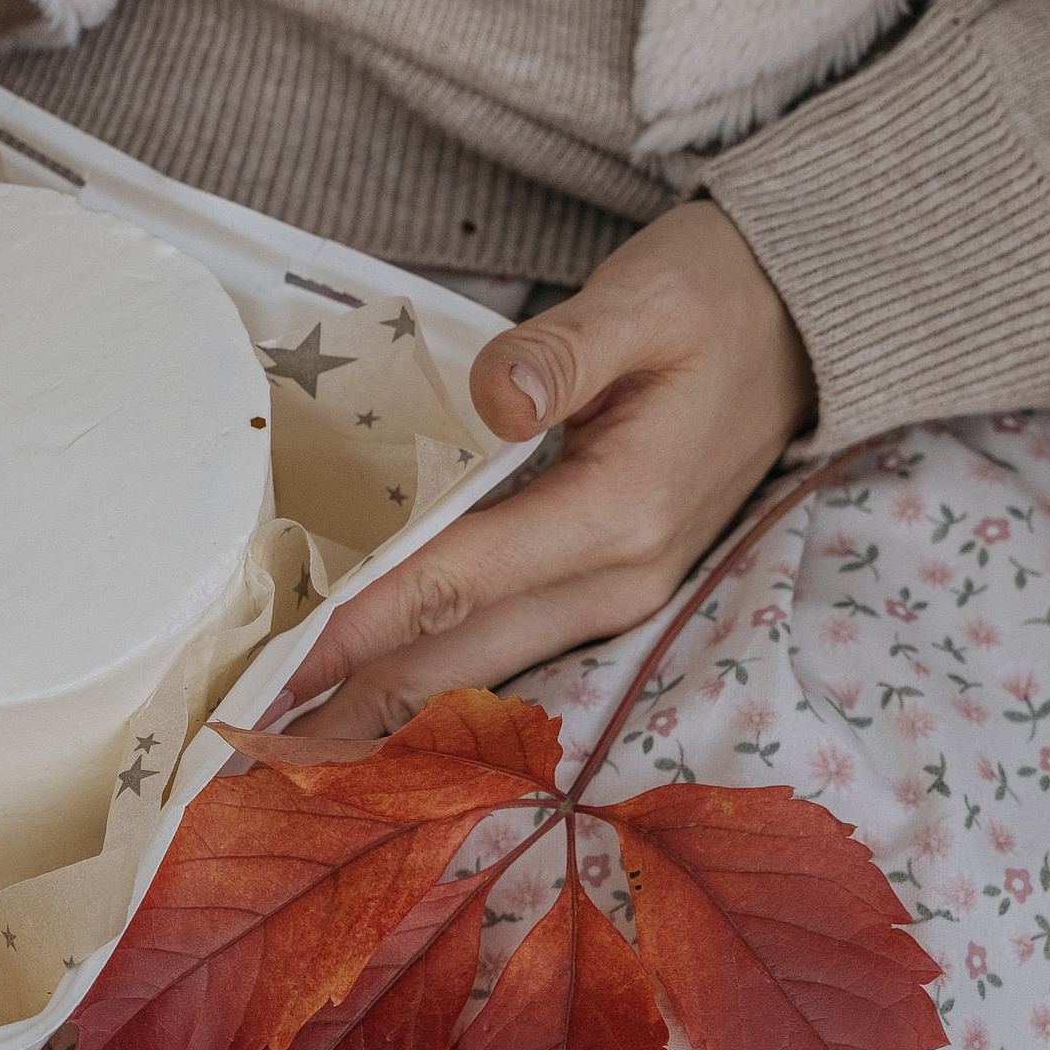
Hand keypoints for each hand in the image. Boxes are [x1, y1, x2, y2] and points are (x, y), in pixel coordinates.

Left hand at [281, 202, 816, 737]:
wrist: (803, 324)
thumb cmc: (716, 300)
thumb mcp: (644, 301)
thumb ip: (562, 353)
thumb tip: (497, 399)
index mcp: (620, 516)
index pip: (456, 584)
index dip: (359, 628)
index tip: (278, 667)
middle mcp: (617, 581)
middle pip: (454, 659)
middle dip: (349, 703)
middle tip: (245, 746)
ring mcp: (614, 598)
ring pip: (473, 672)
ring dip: (379, 708)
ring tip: (281, 749)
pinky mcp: (601, 594)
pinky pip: (496, 651)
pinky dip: (423, 681)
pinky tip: (357, 701)